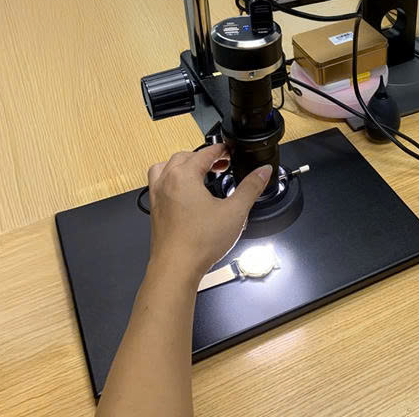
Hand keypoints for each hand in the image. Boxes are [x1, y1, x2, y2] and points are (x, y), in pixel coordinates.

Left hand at [146, 144, 270, 283]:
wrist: (176, 269)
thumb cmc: (199, 242)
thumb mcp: (235, 211)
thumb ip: (251, 188)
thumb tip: (263, 172)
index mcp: (184, 176)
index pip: (205, 152)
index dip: (221, 149)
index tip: (230, 150)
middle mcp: (166, 182)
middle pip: (184, 156)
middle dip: (204, 156)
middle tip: (222, 163)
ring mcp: (157, 197)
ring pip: (166, 168)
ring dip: (183, 165)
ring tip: (200, 172)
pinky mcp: (155, 211)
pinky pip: (160, 184)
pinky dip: (173, 180)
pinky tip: (187, 193)